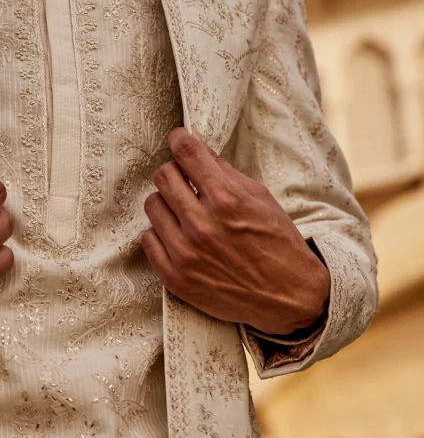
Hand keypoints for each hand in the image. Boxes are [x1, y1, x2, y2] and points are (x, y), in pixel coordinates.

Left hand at [140, 127, 330, 335]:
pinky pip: (148, 239)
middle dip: (175, 172)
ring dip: (167, 203)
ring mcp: (186, 253)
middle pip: (163, 176)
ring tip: (186, 212)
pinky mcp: (175, 277)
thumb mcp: (260, 197)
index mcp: (227, 200)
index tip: (180, 140)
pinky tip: (180, 236)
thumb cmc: (278, 243)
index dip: (180, 139)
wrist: (289, 298)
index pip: (186, 152)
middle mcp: (203, 225)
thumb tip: (195, 141)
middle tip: (186, 180)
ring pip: (152, 205)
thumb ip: (224, 169)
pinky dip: (162, 234)